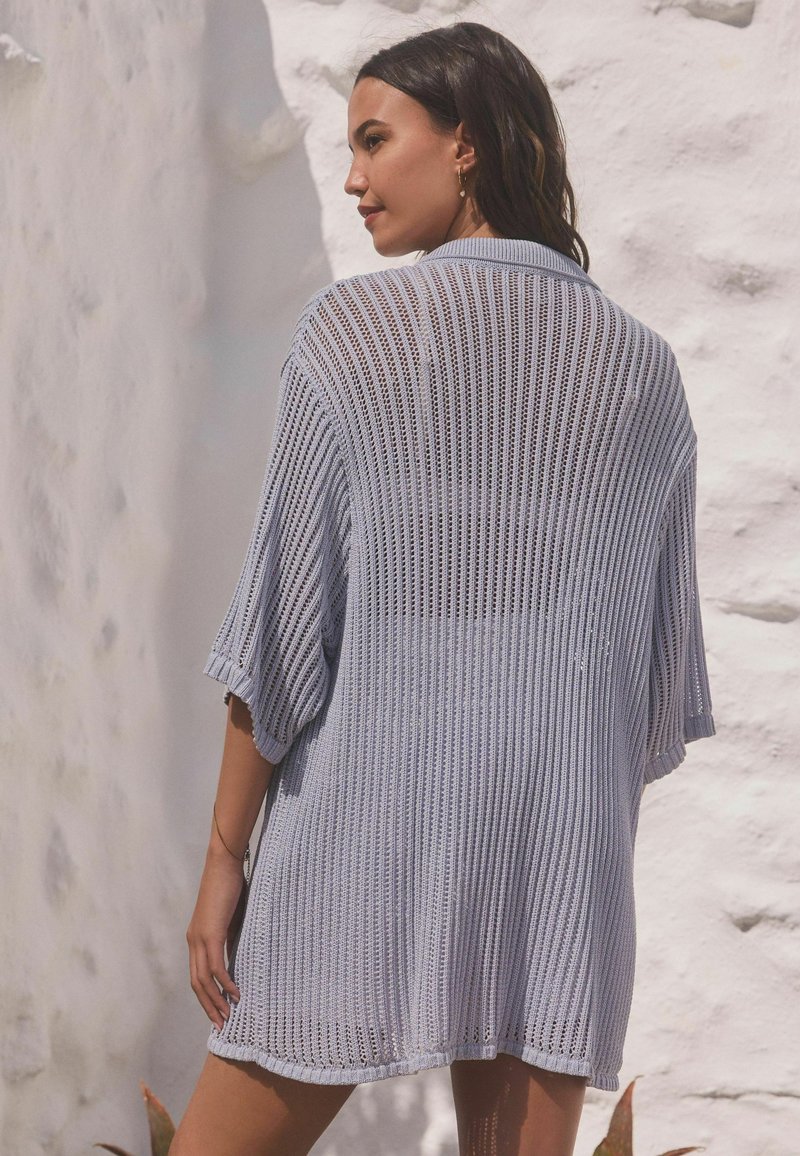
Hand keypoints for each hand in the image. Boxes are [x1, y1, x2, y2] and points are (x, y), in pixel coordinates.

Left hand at [186, 847, 245, 1028]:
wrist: (223, 865)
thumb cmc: (230, 887)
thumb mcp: (231, 919)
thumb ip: (230, 938)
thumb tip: (236, 956)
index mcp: (196, 938)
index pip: (197, 975)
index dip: (206, 995)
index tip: (218, 1010)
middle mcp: (193, 941)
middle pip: (196, 983)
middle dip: (209, 1005)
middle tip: (222, 1023)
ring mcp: (199, 938)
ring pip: (203, 979)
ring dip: (215, 1000)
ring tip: (227, 1015)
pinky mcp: (210, 933)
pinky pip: (215, 966)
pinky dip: (224, 982)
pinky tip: (234, 993)